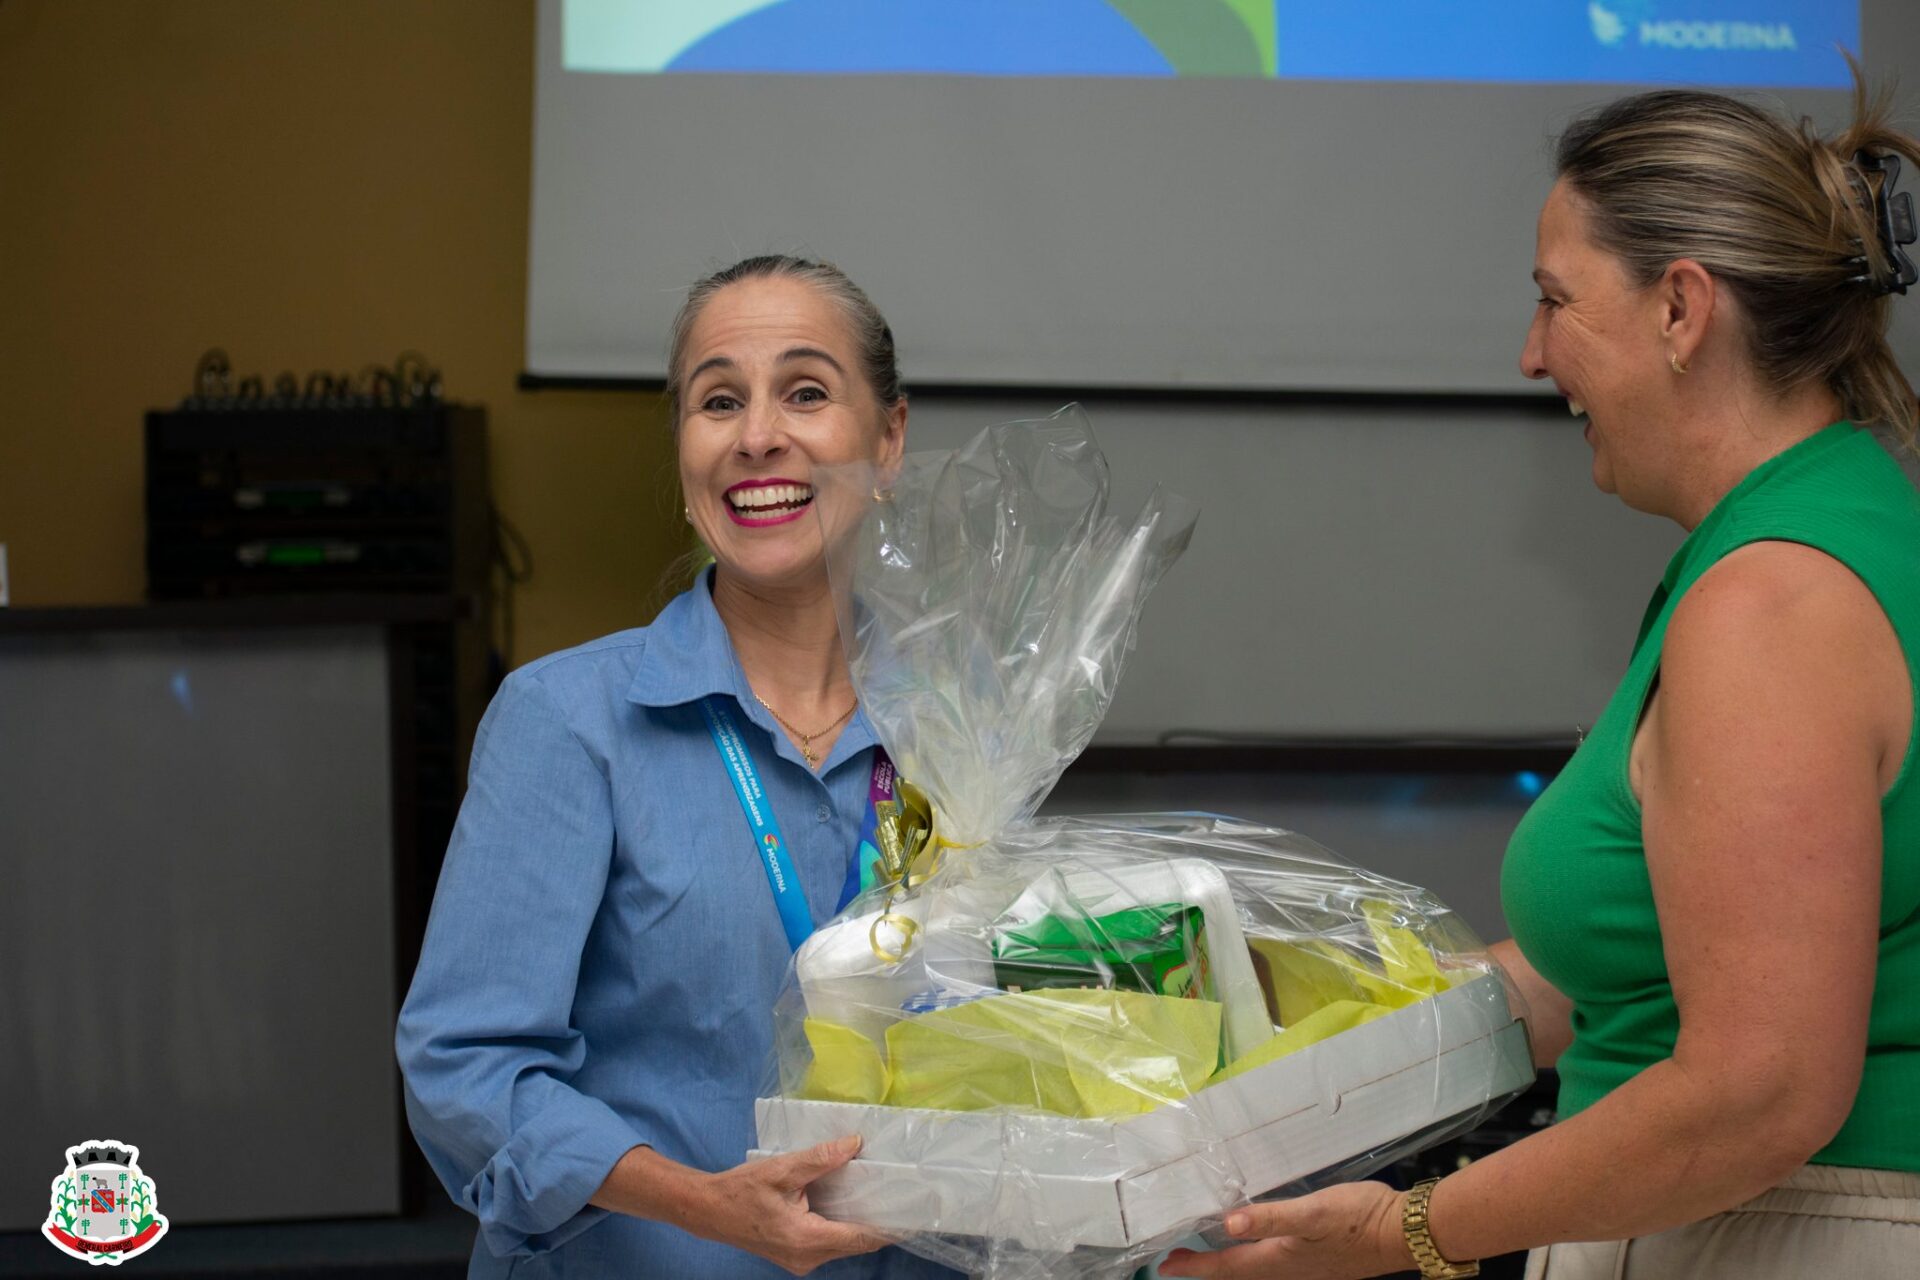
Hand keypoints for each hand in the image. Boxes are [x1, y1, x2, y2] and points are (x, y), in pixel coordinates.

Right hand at [685, 1137, 893, 1274]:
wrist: (707, 1210)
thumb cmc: (741, 1190)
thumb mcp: (782, 1170)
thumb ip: (820, 1159)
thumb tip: (855, 1144)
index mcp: (807, 1239)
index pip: (861, 1237)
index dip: (890, 1226)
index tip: (913, 1211)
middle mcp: (808, 1258)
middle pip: (857, 1243)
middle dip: (879, 1222)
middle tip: (903, 1194)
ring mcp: (801, 1260)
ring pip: (844, 1243)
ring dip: (861, 1223)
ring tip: (882, 1193)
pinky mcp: (796, 1255)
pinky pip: (829, 1242)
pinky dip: (843, 1224)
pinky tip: (851, 1202)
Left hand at [1158, 1181, 1412, 1279]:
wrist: (1404, 1233)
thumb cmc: (1357, 1219)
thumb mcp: (1313, 1212)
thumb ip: (1271, 1217)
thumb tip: (1228, 1223)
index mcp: (1279, 1260)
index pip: (1227, 1267)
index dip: (1195, 1266)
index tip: (1166, 1265)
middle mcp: (1289, 1272)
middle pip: (1237, 1275)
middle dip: (1207, 1269)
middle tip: (1179, 1260)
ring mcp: (1306, 1271)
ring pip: (1255, 1274)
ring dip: (1230, 1267)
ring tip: (1209, 1255)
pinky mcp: (1321, 1263)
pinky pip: (1274, 1268)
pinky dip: (1254, 1261)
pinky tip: (1259, 1247)